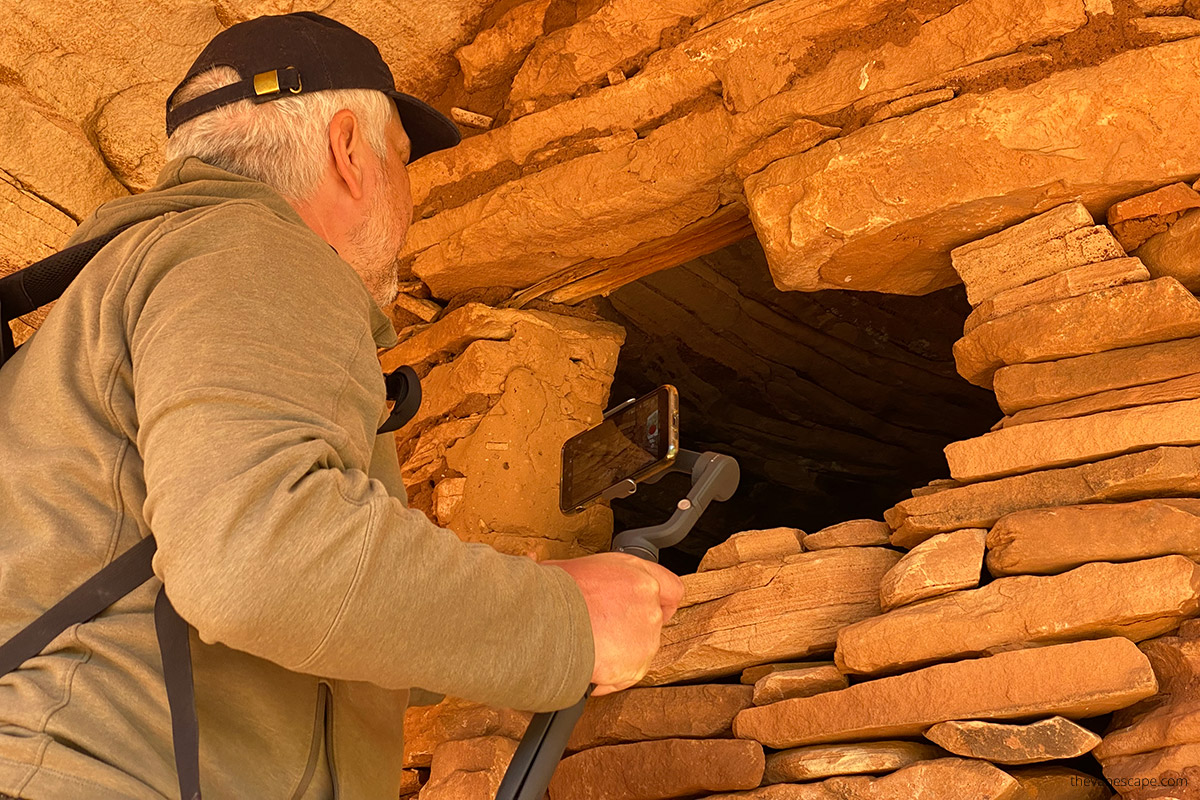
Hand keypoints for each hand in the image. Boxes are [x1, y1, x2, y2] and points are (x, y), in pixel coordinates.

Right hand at [544, 553, 684, 695]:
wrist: (548, 620)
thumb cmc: (554, 592)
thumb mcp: (573, 566)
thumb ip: (588, 574)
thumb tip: (552, 567)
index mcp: (637, 574)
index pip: (672, 589)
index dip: (662, 601)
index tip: (649, 609)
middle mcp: (649, 604)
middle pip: (652, 622)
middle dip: (630, 629)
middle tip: (603, 631)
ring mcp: (646, 637)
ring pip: (640, 650)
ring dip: (619, 653)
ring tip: (590, 649)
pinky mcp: (636, 666)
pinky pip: (625, 676)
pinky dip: (608, 678)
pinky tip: (589, 668)